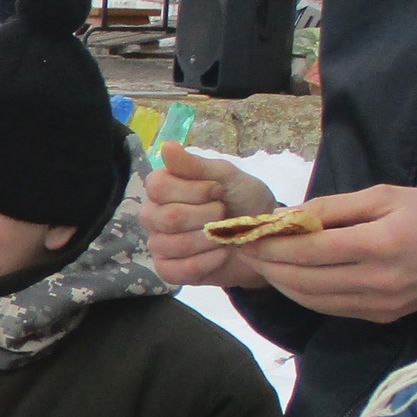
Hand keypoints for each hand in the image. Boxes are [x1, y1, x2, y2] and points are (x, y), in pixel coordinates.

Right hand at [143, 142, 275, 289]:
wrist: (263, 236)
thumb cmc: (243, 201)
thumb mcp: (228, 177)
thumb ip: (196, 165)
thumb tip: (167, 146)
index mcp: (162, 188)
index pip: (158, 187)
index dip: (193, 191)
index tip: (218, 191)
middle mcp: (153, 215)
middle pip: (167, 218)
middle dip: (206, 217)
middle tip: (223, 214)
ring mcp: (158, 244)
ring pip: (173, 244)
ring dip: (209, 241)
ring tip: (225, 236)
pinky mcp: (168, 269)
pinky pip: (176, 270)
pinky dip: (206, 262)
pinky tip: (220, 254)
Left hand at [250, 185, 416, 324]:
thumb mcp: (383, 196)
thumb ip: (331, 208)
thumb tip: (283, 218)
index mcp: (381, 244)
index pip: (310, 250)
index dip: (272, 245)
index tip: (246, 234)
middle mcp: (378, 281)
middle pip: (304, 279)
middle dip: (268, 264)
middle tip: (245, 249)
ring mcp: (379, 305)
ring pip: (311, 299)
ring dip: (280, 282)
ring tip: (261, 263)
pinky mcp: (380, 318)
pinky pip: (330, 308)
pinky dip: (302, 294)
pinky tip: (290, 278)